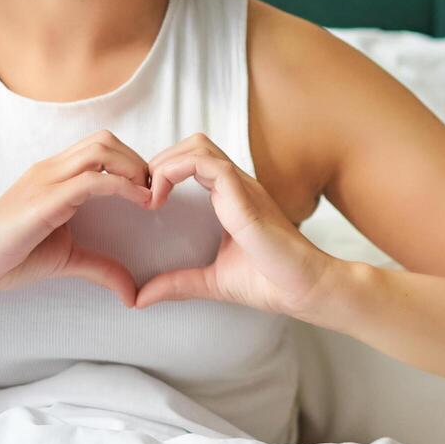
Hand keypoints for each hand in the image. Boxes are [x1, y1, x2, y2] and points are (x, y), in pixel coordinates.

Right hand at [0, 130, 152, 307]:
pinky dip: (123, 186)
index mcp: (54, 176)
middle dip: (137, 160)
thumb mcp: (66, 259)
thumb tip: (132, 294)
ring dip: (134, 167)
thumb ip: (100, 267)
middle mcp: (50, 170)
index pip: (100, 147)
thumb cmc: (9, 257)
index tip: (151, 190)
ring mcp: (46, 181)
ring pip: (100, 150)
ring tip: (150, 195)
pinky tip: (140, 202)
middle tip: (155, 191)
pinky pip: (91, 180)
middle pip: (105, 140)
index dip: (131, 162)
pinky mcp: (44, 200)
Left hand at [134, 133, 334, 316]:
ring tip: (149, 194)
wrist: (305, 290)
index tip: (145, 201)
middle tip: (142, 194)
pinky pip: (207, 163)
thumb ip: (177, 284)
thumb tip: (140, 298)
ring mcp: (242, 186)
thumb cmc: (269, 282)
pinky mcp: (244, 195)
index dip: (164, 170)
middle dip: (160, 160)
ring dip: (165, 163)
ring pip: (197, 147)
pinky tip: (159, 200)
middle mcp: (236, 185)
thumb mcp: (211, 281)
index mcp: (231, 197)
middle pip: (193, 145)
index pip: (193, 160)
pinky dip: (175, 171)